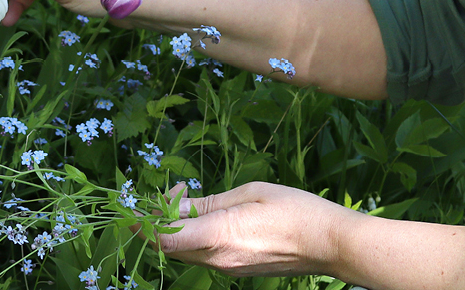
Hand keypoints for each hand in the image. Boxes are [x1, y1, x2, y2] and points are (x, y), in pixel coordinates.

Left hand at [132, 181, 350, 277]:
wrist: (329, 244)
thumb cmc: (295, 211)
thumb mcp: (250, 194)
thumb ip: (209, 202)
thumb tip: (177, 203)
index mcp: (219, 237)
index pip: (164, 238)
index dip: (143, 224)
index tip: (136, 205)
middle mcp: (218, 259)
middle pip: (170, 246)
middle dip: (159, 221)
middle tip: (171, 193)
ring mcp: (228, 269)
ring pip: (186, 251)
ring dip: (178, 228)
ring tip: (189, 199)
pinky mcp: (237, 271)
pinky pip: (205, 255)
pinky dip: (196, 236)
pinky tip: (209, 216)